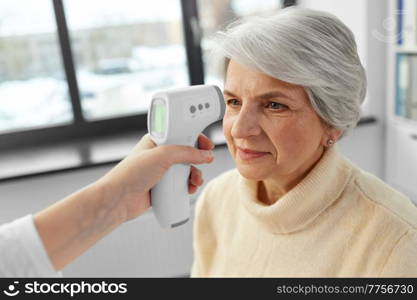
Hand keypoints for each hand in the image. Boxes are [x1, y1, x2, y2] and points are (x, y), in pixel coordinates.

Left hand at [97, 133, 214, 222]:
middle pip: (187, 153)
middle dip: (198, 158)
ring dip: (195, 174)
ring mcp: (161, 171)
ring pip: (186, 170)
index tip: (207, 144)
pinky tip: (189, 189)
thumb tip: (204, 154)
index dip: (195, 137)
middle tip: (206, 161)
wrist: (118, 200)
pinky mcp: (162, 187)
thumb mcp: (162, 155)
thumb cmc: (131, 173)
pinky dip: (188, 186)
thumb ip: (186, 152)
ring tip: (196, 180)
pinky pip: (181, 184)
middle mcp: (159, 155)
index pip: (181, 134)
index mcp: (157, 141)